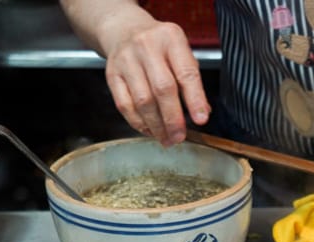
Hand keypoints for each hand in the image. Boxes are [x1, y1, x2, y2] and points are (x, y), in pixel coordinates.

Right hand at [103, 19, 210, 145]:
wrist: (125, 30)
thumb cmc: (159, 47)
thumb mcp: (181, 53)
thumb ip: (192, 81)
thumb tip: (202, 112)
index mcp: (171, 39)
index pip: (186, 73)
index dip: (195, 99)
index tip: (201, 120)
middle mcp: (147, 46)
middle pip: (162, 89)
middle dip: (173, 119)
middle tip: (179, 137)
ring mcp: (126, 60)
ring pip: (142, 100)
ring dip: (156, 125)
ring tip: (166, 138)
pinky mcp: (112, 74)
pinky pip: (124, 105)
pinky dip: (138, 122)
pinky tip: (149, 130)